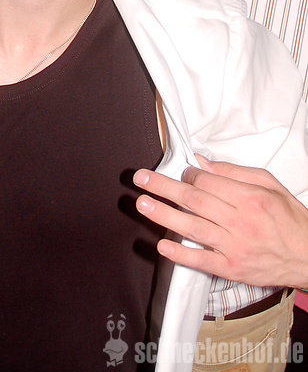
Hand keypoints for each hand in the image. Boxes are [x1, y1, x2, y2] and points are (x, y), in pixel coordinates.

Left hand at [133, 155, 307, 287]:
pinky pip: (202, 261)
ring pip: (193, 228)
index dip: (189, 174)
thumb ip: (233, 172)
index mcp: (249, 198)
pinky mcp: (232, 268)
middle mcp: (240, 221)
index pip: (208, 182)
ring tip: (142, 205)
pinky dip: (181, 254)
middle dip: (164, 187)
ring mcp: (234, 246)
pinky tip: (162, 246)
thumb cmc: (289, 218)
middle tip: (141, 179)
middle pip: (194, 201)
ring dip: (164, 216)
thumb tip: (202, 163)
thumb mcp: (269, 184)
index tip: (180, 171)